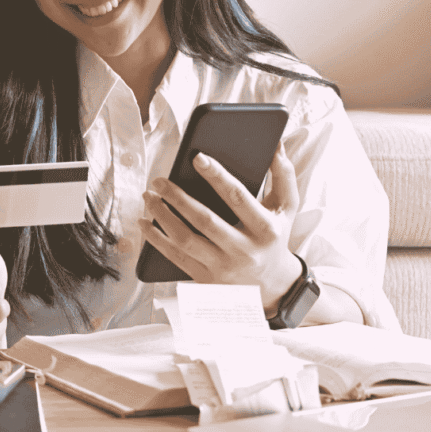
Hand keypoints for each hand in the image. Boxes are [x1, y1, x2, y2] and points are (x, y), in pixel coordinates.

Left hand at [138, 143, 302, 310]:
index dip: (217, 176)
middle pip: (205, 220)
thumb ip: (283, 176)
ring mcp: (224, 267)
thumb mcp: (287, 209)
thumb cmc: (275, 237)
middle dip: (178, 197)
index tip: (197, 158)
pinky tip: (144, 223)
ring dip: (161, 216)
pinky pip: (175, 257)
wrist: (273, 285)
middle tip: (158, 180)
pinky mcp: (206, 279)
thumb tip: (276, 146)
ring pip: (186, 240)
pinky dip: (155, 240)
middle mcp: (245, 251)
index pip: (238, 197)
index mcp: (266, 229)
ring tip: (148, 196)